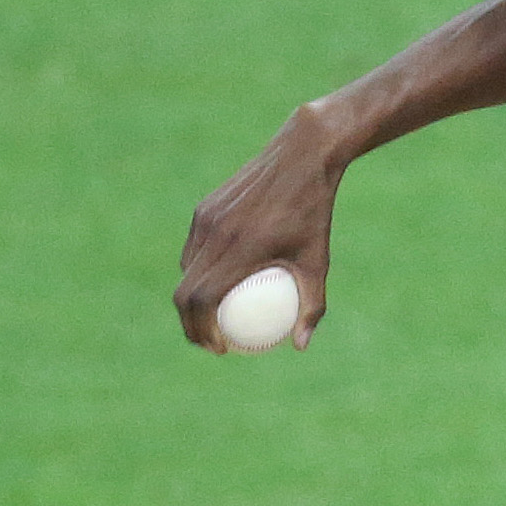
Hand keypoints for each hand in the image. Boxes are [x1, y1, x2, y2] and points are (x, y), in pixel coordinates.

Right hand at [174, 105, 341, 352]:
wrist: (300, 157)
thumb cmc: (315, 213)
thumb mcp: (319, 261)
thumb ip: (312, 305)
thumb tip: (301, 346)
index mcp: (241, 249)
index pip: (204, 299)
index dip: (201, 330)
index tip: (220, 348)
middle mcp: (217, 234)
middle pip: (186, 291)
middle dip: (190, 324)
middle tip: (211, 342)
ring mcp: (206, 219)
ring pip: (187, 270)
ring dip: (192, 298)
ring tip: (212, 317)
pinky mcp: (204, 208)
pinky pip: (194, 249)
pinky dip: (199, 271)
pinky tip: (218, 284)